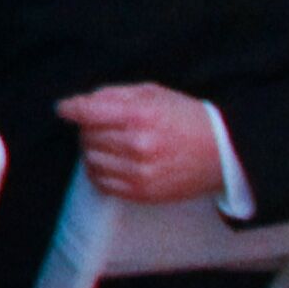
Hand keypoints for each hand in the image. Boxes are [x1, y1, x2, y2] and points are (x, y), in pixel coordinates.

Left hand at [60, 83, 227, 206]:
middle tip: (102, 125)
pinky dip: (100, 172)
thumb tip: (81, 103)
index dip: (71, 109)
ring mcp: (139, 171)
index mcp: (140, 115)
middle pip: (87, 136)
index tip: (65, 108)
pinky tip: (112, 163)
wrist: (223, 152)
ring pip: (91, 160)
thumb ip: (114, 95)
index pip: (88, 112)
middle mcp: (137, 144)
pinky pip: (102, 183)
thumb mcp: (154, 94)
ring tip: (110, 144)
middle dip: (88, 128)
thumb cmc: (187, 119)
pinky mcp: (142, 193)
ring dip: (93, 150)